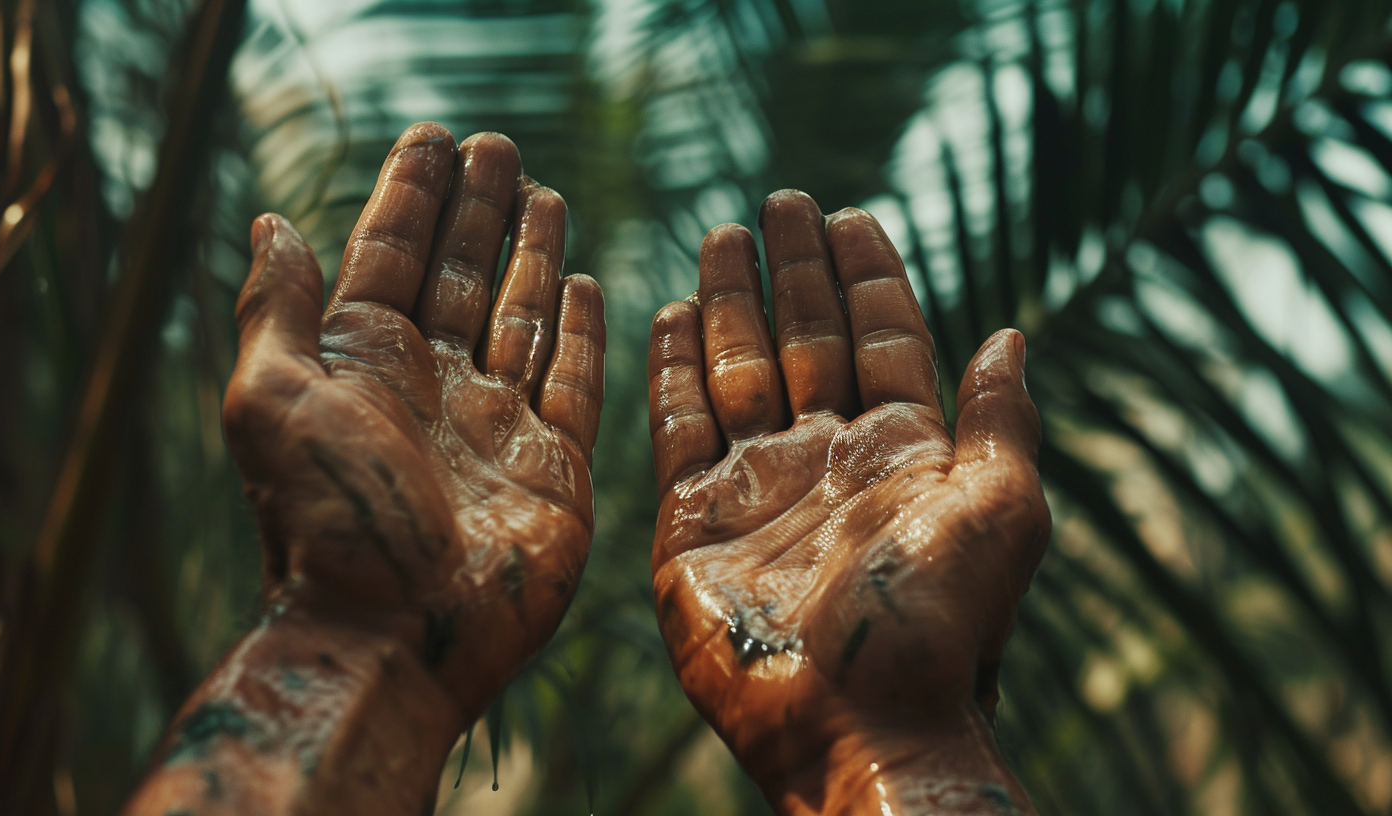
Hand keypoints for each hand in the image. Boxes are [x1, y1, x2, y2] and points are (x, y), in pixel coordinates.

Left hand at [223, 124, 603, 723]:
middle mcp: (431, 386)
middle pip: (460, 274)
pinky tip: (585, 285)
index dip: (412, 195)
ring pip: (519, 316)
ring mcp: (495, 425)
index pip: (392, 255)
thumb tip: (267, 222)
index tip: (434, 137)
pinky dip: (580, 333)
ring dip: (529, 255)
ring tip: (543, 193)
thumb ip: (276, 310)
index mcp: (362, 363)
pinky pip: (574, 382)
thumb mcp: (270, 401)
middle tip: (499, 146)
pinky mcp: (553, 467)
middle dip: (478, 210)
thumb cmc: (325, 522)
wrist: (391, 638)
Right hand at [648, 192, 1048, 813]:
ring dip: (730, 303)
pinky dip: (671, 370)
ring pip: (740, 369)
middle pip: (808, 339)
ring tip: (721, 236)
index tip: (851, 214)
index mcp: (906, 452)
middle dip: (795, 271)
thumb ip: (998, 420)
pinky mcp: (694, 520)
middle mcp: (830, 459)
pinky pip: (677, 427)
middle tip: (781, 201)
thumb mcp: (1003, 510)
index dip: (868, 277)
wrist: (857, 723)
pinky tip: (667, 315)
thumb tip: (1011, 335)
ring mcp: (759, 487)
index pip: (884, 339)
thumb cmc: (940, 622)